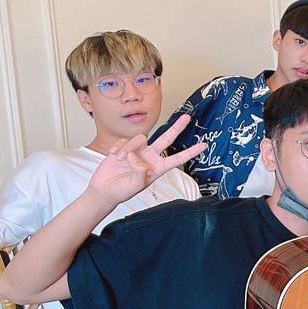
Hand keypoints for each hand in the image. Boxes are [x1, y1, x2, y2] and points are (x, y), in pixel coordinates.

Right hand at [87, 118, 204, 207]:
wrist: (103, 189)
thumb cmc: (121, 191)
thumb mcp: (135, 185)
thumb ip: (140, 172)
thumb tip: (138, 158)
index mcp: (157, 168)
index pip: (177, 158)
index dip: (191, 152)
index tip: (204, 145)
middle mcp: (150, 158)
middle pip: (167, 139)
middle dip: (177, 128)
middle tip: (187, 117)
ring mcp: (138, 151)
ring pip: (140, 139)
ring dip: (129, 148)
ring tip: (121, 159)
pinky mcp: (125, 147)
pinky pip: (125, 140)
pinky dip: (119, 147)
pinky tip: (114, 155)